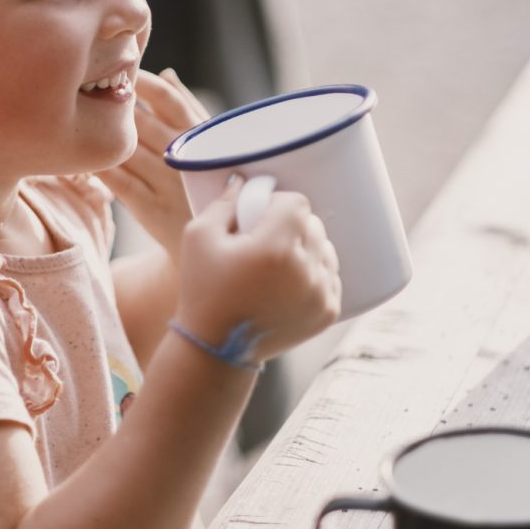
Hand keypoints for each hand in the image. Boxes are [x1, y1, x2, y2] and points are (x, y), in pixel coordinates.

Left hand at [97, 68, 208, 255]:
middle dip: (112, 105)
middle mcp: (184, 155)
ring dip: (100, 132)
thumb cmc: (205, 179)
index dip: (139, 81)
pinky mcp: (150, 207)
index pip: (166, 97)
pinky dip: (98, 165)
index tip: (116, 69)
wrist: (210, 234)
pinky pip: (117, 180)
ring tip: (78, 118)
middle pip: (140, 120)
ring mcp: (166, 182)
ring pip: (125, 147)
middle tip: (87, 91)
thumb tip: (165, 74)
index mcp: (199, 134)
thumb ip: (187, 107)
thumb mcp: (209, 142)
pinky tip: (83, 155)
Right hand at [175, 176, 340, 367]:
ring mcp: (320, 293)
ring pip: (325, 249)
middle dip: (290, 227)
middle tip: (263, 243)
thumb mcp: (199, 237)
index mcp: (275, 246)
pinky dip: (313, 274)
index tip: (258, 218)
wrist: (216, 348)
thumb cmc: (203, 289)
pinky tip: (287, 283)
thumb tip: (242, 179)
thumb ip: (224, 202)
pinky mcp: (327, 311)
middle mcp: (305, 269)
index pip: (298, 203)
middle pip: (313, 224)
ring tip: (276, 265)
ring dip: (305, 249)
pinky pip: (331, 275)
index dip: (276, 204)